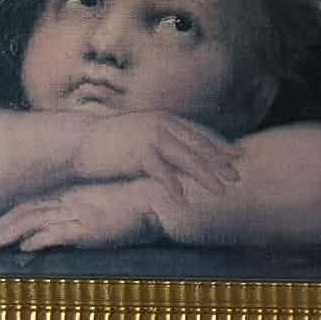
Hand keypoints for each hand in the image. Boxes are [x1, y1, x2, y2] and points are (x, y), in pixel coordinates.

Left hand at [0, 180, 162, 251]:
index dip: (11, 215)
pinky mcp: (88, 227)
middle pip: (26, 211)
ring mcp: (78, 213)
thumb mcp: (106, 205)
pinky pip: (57, 233)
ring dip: (10, 233)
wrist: (158, 200)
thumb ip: (86, 213)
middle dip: (2, 225)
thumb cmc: (135, 204)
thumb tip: (66, 229)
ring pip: (34, 222)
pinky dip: (38, 240)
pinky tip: (25, 247)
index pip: (33, 204)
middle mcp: (70, 201)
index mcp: (72, 194)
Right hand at [71, 111, 242, 196]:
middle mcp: (161, 124)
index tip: (238, 156)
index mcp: (164, 118)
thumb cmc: (112, 141)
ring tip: (221, 191)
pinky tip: (184, 201)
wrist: (81, 141)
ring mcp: (150, 137)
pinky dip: (174, 187)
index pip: (199, 132)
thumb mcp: (143, 134)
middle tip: (238, 177)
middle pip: (199, 145)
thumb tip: (185, 154)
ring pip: (187, 158)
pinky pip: (162, 173)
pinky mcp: (138, 153)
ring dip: (206, 175)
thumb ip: (164, 140)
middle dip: (221, 162)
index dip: (220, 144)